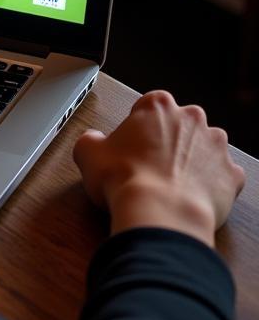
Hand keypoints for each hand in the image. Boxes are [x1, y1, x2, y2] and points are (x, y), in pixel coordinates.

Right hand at [73, 90, 245, 245]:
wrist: (160, 213)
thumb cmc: (126, 179)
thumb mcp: (88, 153)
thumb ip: (91, 139)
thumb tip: (93, 141)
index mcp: (157, 106)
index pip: (148, 105)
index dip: (139, 125)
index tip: (132, 142)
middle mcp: (191, 119)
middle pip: (179, 124)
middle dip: (168, 140)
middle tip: (149, 163)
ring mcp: (216, 147)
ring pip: (204, 148)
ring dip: (192, 160)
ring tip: (171, 183)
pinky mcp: (232, 175)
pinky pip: (223, 176)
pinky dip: (211, 185)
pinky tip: (192, 196)